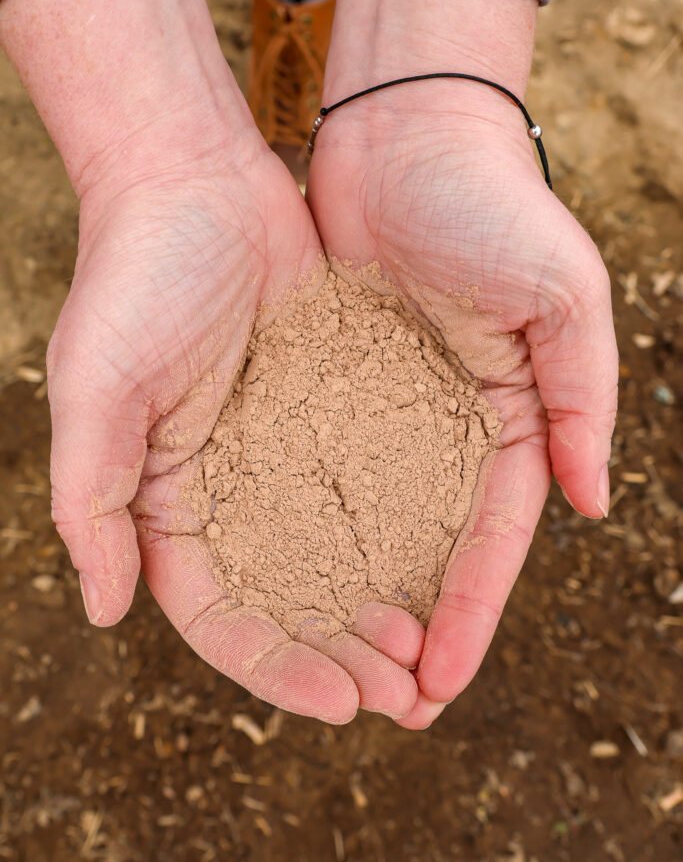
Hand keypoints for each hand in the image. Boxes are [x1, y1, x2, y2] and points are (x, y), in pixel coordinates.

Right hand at [0, 0, 420, 722]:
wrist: (197, 179)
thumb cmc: (134, 277)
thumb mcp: (95, 389)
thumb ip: (91, 499)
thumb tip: (104, 611)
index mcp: (166, 498)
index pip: (220, 614)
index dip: (275, 668)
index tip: (344, 703)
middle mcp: (227, 484)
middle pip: (287, 599)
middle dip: (342, 654)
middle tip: (406, 696)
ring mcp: (282, 445)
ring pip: (338, 551)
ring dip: (380, 606)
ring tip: (432, 647)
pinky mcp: (329, 402)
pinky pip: (372, 478)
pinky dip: (403, 527)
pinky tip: (445, 557)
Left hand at [308, 0, 618, 727]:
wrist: (403, 129)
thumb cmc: (492, 204)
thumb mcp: (561, 295)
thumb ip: (582, 398)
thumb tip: (592, 504)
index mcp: (511, 412)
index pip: (494, 536)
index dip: (471, 611)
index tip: (439, 682)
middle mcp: (447, 419)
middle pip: (431, 544)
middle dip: (415, 622)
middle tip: (384, 704)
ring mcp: (385, 401)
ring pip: (372, 516)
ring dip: (358, 588)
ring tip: (331, 660)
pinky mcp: (327, 374)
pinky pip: (316, 460)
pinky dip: (307, 519)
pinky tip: (282, 571)